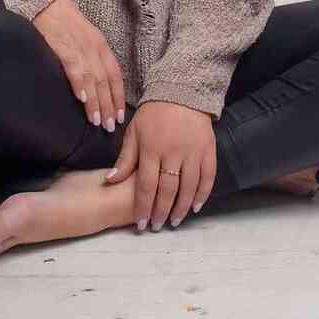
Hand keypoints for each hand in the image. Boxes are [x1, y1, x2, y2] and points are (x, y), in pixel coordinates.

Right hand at [33, 0, 125, 130]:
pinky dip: (80, 85)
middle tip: (111, 127)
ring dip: (96, 102)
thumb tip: (95, 87)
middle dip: (109, 106)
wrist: (50, 4)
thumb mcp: (87, 40)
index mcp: (102, 47)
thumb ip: (92, 60)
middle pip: (106, 82)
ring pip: (93, 80)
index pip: (115, 76)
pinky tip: (82, 99)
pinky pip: (75, 69)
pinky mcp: (65, 49)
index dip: (118, 96)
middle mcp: (95, 49)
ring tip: (98, 122)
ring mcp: (81, 49)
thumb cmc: (67, 25)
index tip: (120, 115)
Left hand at [104, 101, 216, 229]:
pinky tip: (195, 207)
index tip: (141, 224)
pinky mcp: (208, 149)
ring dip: (180, 208)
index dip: (143, 207)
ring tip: (174, 222)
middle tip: (157, 226)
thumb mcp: (134, 131)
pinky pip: (208, 177)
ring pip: (188, 187)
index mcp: (151, 148)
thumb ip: (125, 158)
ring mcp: (192, 152)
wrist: (181, 91)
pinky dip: (203, 194)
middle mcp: (173, 152)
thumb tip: (110, 181)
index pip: (145, 185)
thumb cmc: (153, 113)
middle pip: (166, 190)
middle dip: (160, 212)